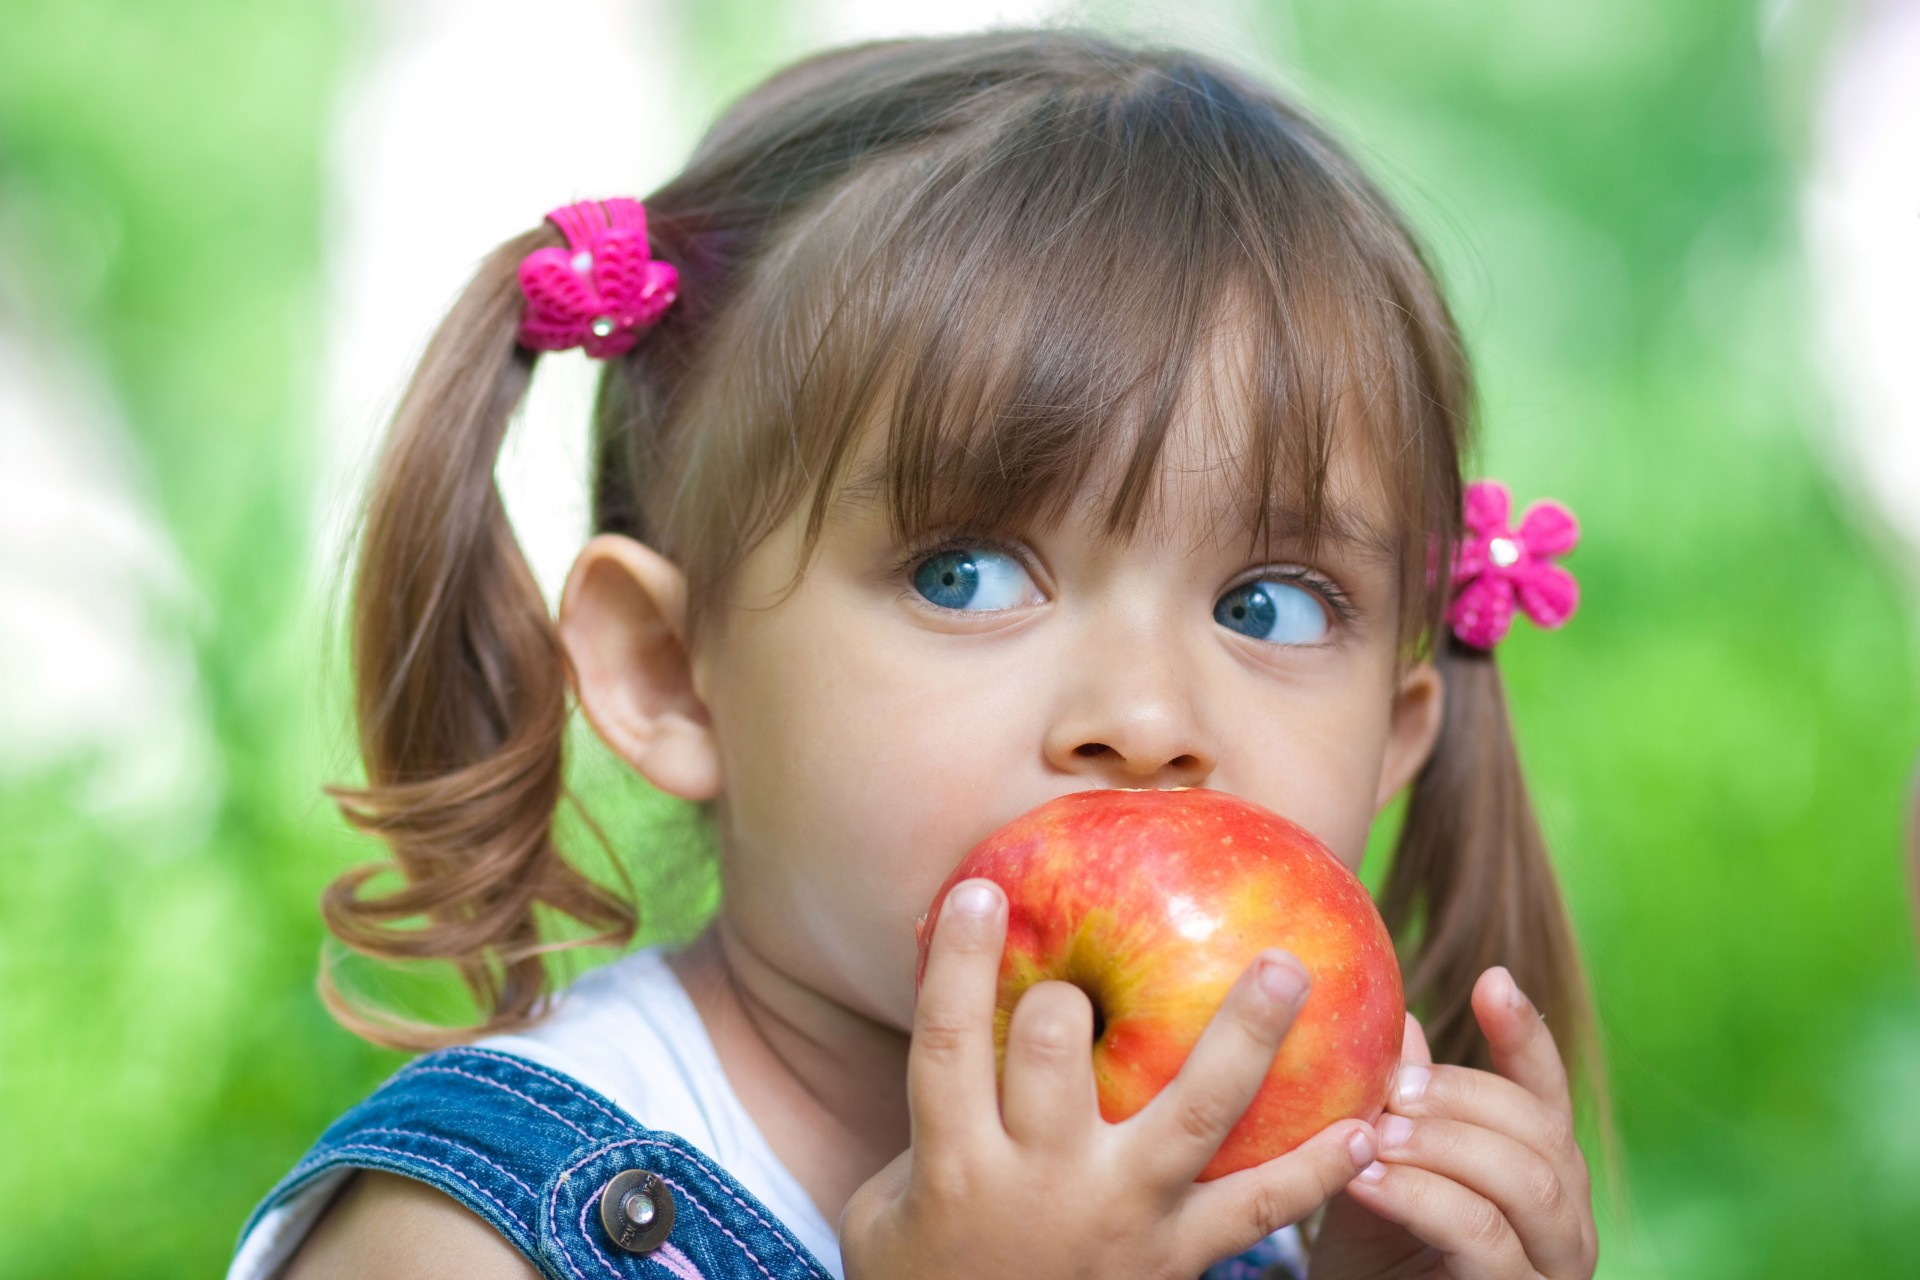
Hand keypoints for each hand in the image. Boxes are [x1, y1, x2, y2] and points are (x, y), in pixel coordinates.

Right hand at [839, 878, 1378, 1279]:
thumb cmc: (924, 1276)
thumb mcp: (889, 1200)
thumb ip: (932, 1107)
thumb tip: (944, 974)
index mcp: (956, 1165)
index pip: (949, 1043)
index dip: (961, 963)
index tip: (983, 889)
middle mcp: (1040, 1185)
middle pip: (1058, 1054)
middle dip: (1076, 990)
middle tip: (1110, 939)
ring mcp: (1121, 1222)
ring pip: (1191, 1113)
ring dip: (1244, 1035)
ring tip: (1289, 966)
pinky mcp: (1177, 1263)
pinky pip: (1259, 1210)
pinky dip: (1315, 1170)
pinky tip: (1363, 1124)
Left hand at [1306, 968, 1596, 1278]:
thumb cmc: (1369, 1255)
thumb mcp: (1373, 1165)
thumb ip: (1392, 1102)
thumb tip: (1393, 1014)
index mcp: (1535, 1170)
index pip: (1546, 1092)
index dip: (1526, 1035)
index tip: (1493, 980)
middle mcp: (1563, 1219)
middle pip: (1540, 1131)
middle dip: (1462, 1097)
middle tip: (1389, 1088)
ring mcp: (1551, 1267)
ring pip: (1527, 1183)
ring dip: (1444, 1147)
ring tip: (1375, 1133)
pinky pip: (1484, 1239)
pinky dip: (1424, 1199)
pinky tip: (1366, 1179)